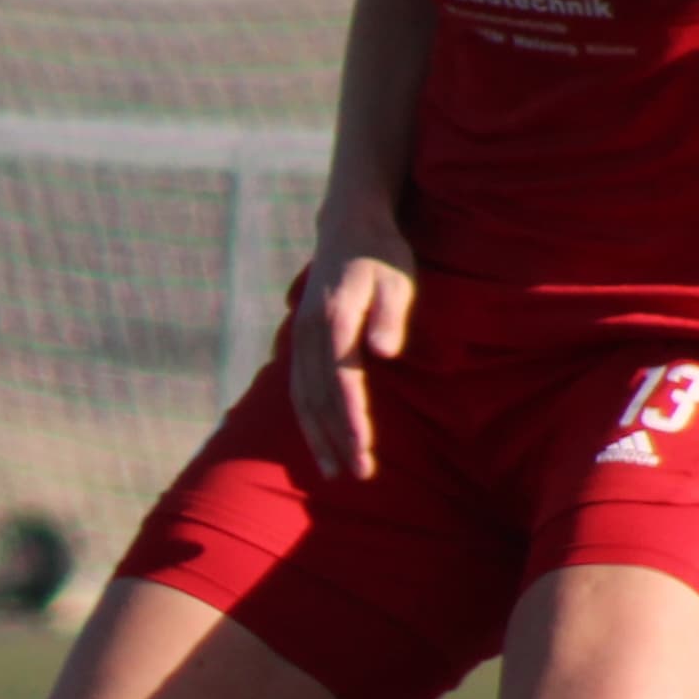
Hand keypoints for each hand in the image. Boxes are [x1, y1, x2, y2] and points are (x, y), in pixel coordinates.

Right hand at [289, 212, 414, 480]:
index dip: (351, 423)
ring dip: (317, 436)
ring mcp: (301, 336)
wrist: (349, 222)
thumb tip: (382, 353)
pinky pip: (299, 386)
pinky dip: (307, 417)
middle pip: (318, 399)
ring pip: (302, 397)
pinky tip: (320, 439)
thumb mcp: (399, 277)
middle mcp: (310, 333)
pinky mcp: (301, 339)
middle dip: (335, 440)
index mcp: (335, 320)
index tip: (364, 456)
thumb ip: (391, 315)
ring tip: (334, 471)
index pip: (342, 384)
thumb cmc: (383, 254)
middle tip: (355, 476)